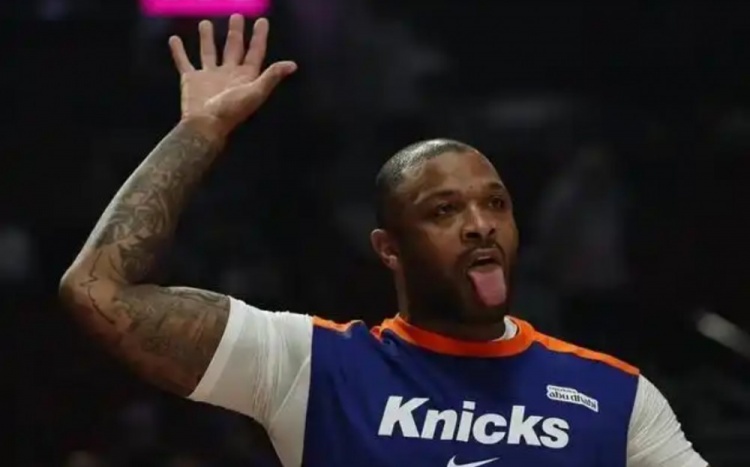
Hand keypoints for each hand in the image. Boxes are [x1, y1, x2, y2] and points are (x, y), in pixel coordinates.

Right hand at [169, 15, 296, 137]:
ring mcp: (209, 76)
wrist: (205, 125)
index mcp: (245, 77)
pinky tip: (174, 39)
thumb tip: (293, 65)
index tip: (262, 21)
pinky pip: (184, 61)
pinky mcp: (191, 80)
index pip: (255, 52)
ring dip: (207, 38)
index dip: (259, 37)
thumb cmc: (232, 111)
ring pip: (208, 52)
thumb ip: (272, 76)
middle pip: (233, 48)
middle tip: (237, 16)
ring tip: (205, 22)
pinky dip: (178, 51)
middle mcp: (228, 74)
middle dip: (236, 33)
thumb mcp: (255, 92)